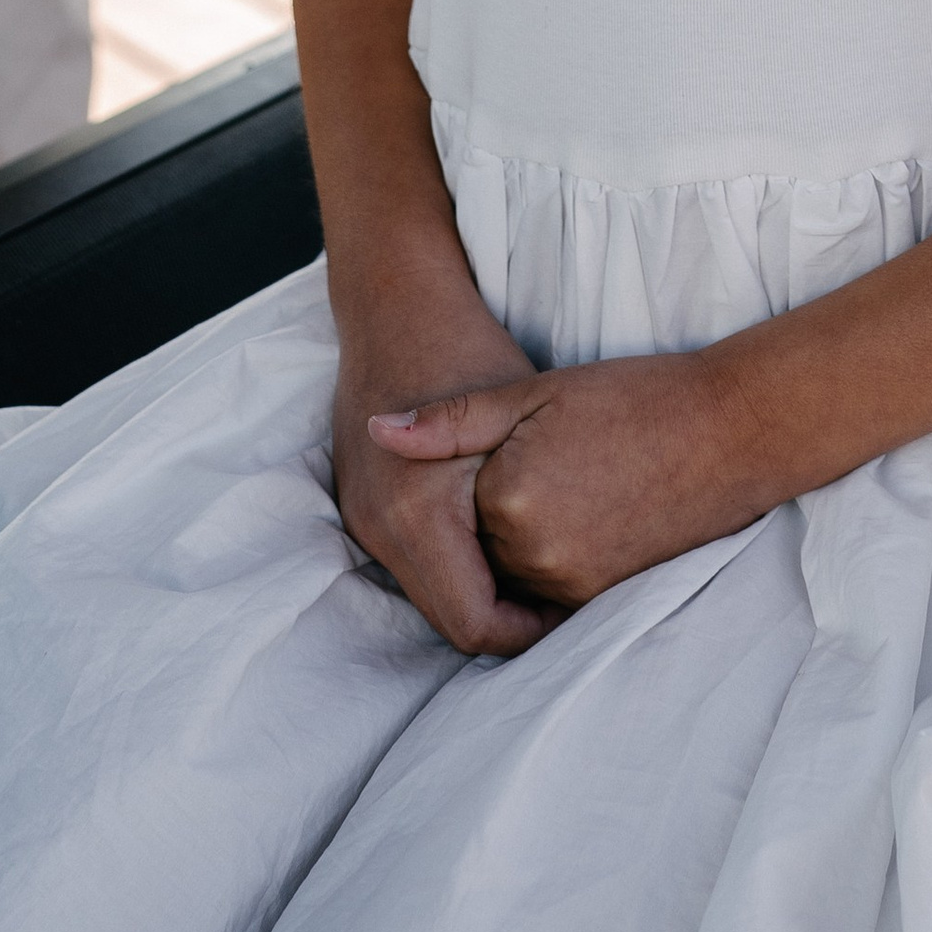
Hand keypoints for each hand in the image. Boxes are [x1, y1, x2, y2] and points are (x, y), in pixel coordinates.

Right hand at [332, 309, 563, 659]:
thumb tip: (552, 585)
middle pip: (449, 620)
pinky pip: (412, 564)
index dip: (529, 631)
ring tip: (533, 565)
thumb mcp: (510, 422)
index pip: (475, 624)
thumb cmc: (468, 350)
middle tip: (560, 595)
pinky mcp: (359, 505)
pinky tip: (494, 538)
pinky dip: (455, 566)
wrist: (395, 300)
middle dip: (507, 618)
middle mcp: (376, 527)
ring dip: (480, 593)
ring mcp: (361, 518)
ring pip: (430, 596)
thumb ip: (528, 510)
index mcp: (414, 514)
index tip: (571, 606)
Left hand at [368, 346, 761, 612]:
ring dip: (512, 538)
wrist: (730, 431)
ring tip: (553, 478)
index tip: (485, 445)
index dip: (459, 475)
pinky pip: (550, 589)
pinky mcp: (606, 596)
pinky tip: (577, 503)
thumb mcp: (532, 393)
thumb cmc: (631, 397)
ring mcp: (576, 585)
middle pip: (475, 547)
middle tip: (521, 459)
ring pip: (510, 572)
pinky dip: (548, 554)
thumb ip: (449, 420)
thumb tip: (377, 432)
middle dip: (480, 514)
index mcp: (509, 502)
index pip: (448, 505)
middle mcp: (537, 558)